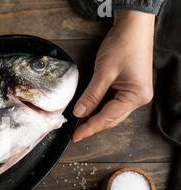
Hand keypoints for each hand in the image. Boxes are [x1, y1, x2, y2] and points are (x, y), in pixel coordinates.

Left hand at [72, 10, 154, 141]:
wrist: (133, 26)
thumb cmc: (123, 45)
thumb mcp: (104, 72)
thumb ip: (91, 95)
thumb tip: (79, 113)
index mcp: (136, 96)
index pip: (108, 118)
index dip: (90, 128)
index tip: (76, 136)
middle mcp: (139, 98)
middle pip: (112, 118)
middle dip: (93, 125)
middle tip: (75, 133)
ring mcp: (135, 93)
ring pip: (112, 112)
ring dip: (96, 117)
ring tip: (79, 125)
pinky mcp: (130, 87)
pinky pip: (113, 103)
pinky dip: (100, 108)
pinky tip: (89, 111)